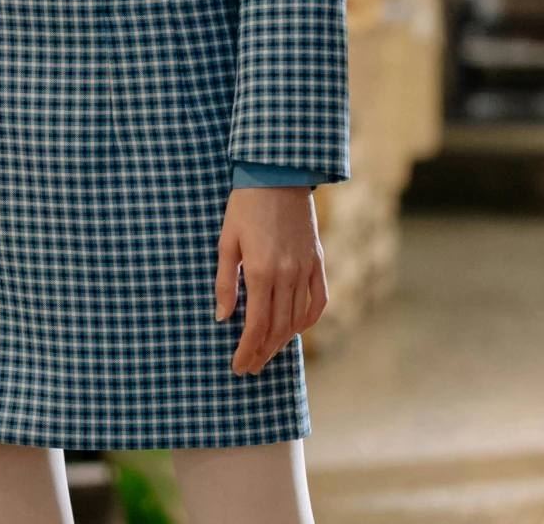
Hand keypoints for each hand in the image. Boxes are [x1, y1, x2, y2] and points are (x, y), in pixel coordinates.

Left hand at [215, 185, 326, 374]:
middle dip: (263, 352)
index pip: (256, 325)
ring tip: (268, 354)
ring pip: (298, 317)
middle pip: (278, 327)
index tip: (238, 365)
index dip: (247, 349)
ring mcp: (306, 269)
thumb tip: (223, 317)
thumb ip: (226, 282)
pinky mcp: (318, 261)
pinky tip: (298, 330)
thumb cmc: (244, 206)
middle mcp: (287, 275)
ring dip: (283, 341)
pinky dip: (310, 319)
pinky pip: (320, 299)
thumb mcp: (226, 241)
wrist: (278, 175)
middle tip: (251, 367)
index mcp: (260, 271)